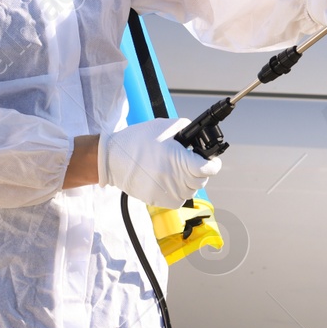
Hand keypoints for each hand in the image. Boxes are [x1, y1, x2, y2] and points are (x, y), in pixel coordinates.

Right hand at [98, 118, 220, 207]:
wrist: (113, 159)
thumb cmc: (138, 140)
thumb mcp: (165, 126)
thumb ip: (187, 130)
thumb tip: (200, 137)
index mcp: (177, 159)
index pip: (207, 169)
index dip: (213, 164)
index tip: (212, 161)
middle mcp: (173, 178)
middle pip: (201, 181)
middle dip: (199, 171)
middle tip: (190, 162)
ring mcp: (166, 191)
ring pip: (191, 192)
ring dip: (189, 182)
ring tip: (177, 170)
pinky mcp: (158, 200)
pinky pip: (179, 200)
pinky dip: (179, 191)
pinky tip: (170, 180)